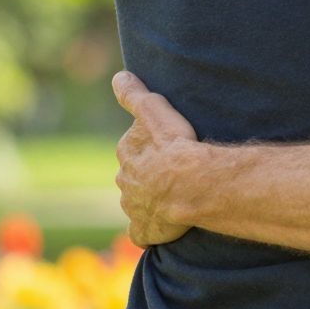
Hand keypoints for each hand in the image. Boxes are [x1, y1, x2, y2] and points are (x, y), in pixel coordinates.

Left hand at [112, 72, 201, 247]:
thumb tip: (118, 76)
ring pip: (138, 202)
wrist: (191, 185)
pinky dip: (147, 230)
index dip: (146, 148)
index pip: (131, 149)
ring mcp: (133, 208)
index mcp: (126, 154)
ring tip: (173, 198)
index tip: (163, 148)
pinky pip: (142, 231)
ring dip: (150, 201)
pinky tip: (160, 227)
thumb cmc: (176, 146)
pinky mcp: (144, 229)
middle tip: (171, 173)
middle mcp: (125, 182)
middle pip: (133, 176)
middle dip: (146, 176)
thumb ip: (134, 95)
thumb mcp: (154, 111)